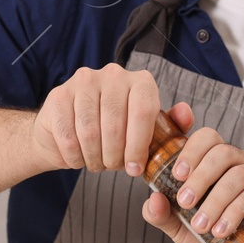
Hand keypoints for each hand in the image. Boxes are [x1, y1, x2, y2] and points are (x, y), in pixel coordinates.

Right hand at [30, 64, 188, 175]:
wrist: (69, 127)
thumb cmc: (116, 131)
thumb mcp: (147, 131)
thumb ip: (170, 125)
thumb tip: (185, 113)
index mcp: (140, 81)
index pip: (143, 113)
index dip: (139, 146)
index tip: (134, 168)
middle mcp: (113, 74)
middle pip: (116, 126)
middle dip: (114, 156)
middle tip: (112, 166)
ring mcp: (83, 81)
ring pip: (90, 133)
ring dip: (94, 158)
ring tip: (97, 162)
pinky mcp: (58, 95)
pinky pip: (69, 137)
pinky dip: (75, 157)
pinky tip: (79, 157)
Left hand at [141, 122, 243, 242]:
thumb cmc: (211, 239)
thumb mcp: (179, 229)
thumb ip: (161, 215)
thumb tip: (153, 200)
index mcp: (215, 163)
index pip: (206, 137)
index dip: (191, 149)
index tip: (176, 173)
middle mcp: (239, 164)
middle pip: (223, 151)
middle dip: (200, 176)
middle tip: (185, 202)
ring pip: (240, 173)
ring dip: (216, 200)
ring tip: (201, 225)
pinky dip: (234, 212)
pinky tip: (220, 231)